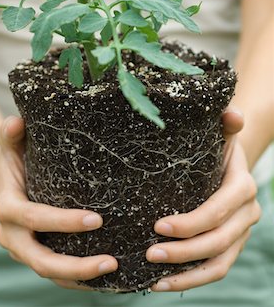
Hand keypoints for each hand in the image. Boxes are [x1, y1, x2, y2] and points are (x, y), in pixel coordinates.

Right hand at [0, 116, 117, 290]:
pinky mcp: (36, 254)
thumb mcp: (12, 143)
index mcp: (7, 207)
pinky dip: (78, 279)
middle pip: (40, 259)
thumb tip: (17, 123)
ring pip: (49, 272)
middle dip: (74, 265)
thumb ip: (11, 133)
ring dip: (80, 277)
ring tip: (114, 269)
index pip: (33, 218)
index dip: (62, 222)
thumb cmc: (16, 157)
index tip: (96, 219)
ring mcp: (23, 249)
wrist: (10, 177)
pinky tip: (106, 276)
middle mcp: (11, 234)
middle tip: (111, 260)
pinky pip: (56, 275)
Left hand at [146, 108, 260, 291]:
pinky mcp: (230, 246)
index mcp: (242, 186)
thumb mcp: (219, 132)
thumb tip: (231, 114)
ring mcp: (240, 233)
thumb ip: (225, 122)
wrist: (227, 163)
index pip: (218, 210)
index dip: (191, 222)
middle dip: (184, 251)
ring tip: (154, 278)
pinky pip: (215, 269)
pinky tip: (162, 283)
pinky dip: (191, 280)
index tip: (158, 226)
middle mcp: (247, 213)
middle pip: (218, 241)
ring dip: (187, 274)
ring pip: (219, 263)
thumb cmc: (215, 146)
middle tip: (149, 252)